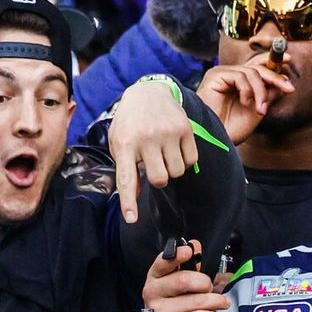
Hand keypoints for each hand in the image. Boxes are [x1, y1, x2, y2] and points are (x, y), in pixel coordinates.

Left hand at [108, 80, 197, 222]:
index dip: (129, 202)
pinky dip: (185, 161)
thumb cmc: (130, 123)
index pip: (127, 179)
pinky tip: (175, 148)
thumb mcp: (119, 143)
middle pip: (159, 180)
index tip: (131, 219)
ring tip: (164, 154)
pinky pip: (191, 160)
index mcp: (125, 144)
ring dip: (171, 170)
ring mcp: (167, 133)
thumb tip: (134, 198)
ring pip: (177, 172)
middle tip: (154, 166)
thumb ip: (126, 170)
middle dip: (158, 179)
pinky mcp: (185, 128)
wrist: (148, 92)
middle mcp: (146, 138)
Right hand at [144, 241, 230, 311]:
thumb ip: (190, 264)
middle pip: (183, 280)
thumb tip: (195, 245)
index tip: (188, 252)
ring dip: (214, 301)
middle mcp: (152, 292)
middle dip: (204, 283)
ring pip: (196, 301)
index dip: (176, 256)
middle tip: (210, 287)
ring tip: (220, 302)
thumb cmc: (177, 303)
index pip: (163, 262)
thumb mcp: (183, 281)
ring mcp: (159, 311)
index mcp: (155, 276)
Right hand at [197, 62, 294, 145]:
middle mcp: (229, 76)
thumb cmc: (230, 130)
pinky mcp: (215, 76)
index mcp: (238, 83)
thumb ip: (268, 95)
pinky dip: (248, 90)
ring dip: (261, 92)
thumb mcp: (257, 112)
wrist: (213, 141)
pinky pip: (240, 76)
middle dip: (274, 77)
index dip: (272, 61)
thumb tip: (284, 79)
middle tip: (288, 87)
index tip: (289, 60)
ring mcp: (222, 74)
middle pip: (256, 66)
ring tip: (260, 110)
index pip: (257, 65)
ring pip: (251, 72)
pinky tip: (246, 104)